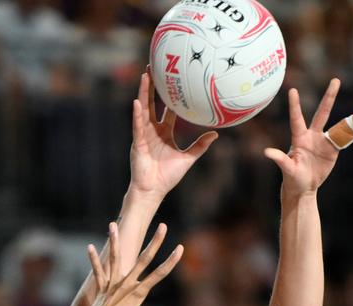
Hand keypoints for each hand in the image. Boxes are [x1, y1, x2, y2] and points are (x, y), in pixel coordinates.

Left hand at [85, 222, 182, 305]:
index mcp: (138, 293)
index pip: (160, 274)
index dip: (172, 261)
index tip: (181, 248)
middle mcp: (126, 284)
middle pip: (144, 259)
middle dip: (155, 242)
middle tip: (163, 226)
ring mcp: (113, 283)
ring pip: (115, 258)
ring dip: (115, 241)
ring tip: (113, 224)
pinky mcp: (101, 286)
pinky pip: (98, 270)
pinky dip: (94, 260)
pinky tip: (90, 247)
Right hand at [130, 70, 217, 201]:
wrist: (154, 190)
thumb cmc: (168, 176)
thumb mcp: (188, 158)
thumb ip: (200, 146)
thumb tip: (215, 134)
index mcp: (164, 132)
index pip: (167, 109)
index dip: (170, 95)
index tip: (173, 80)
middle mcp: (153, 131)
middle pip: (152, 104)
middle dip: (152, 86)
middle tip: (154, 67)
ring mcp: (144, 135)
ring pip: (143, 110)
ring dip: (143, 93)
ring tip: (144, 76)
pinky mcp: (138, 143)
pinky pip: (137, 126)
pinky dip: (137, 114)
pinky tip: (137, 102)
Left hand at [265, 79, 352, 194]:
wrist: (304, 187)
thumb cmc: (292, 179)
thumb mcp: (287, 170)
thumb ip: (280, 159)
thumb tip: (266, 152)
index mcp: (299, 139)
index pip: (297, 119)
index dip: (295, 105)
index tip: (292, 90)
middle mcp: (313, 136)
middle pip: (322, 113)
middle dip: (329, 97)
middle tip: (335, 80)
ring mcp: (324, 141)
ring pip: (339, 125)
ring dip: (352, 118)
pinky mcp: (333, 149)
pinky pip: (345, 138)